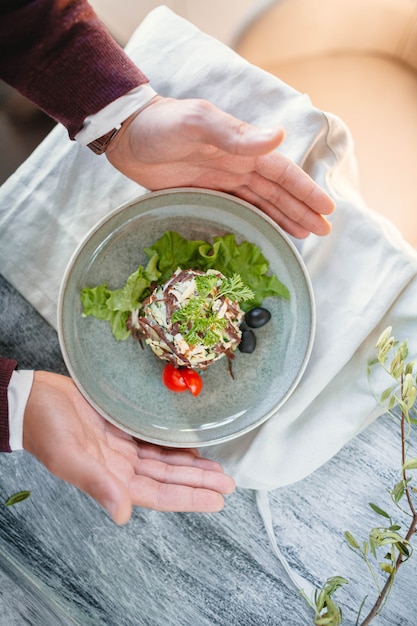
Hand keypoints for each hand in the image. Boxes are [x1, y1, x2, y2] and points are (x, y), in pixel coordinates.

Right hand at [23, 371, 234, 524]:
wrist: (31, 396)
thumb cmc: (44, 426)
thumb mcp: (68, 455)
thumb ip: (96, 484)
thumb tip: (122, 515)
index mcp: (110, 477)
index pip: (159, 493)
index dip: (189, 497)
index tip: (218, 499)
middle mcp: (120, 465)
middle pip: (168, 477)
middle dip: (198, 481)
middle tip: (229, 483)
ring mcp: (121, 446)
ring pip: (164, 459)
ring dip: (190, 464)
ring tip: (218, 467)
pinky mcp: (120, 426)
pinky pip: (154, 439)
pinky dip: (173, 443)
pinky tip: (190, 444)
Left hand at [106, 96, 334, 238]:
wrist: (126, 135)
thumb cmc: (160, 125)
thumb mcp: (197, 123)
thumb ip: (235, 134)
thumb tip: (279, 136)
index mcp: (242, 147)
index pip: (282, 172)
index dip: (304, 191)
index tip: (327, 208)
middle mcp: (237, 165)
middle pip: (277, 191)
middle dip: (301, 209)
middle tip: (323, 231)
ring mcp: (222, 180)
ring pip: (262, 202)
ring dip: (284, 216)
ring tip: (305, 235)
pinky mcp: (205, 193)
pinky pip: (239, 209)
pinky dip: (256, 219)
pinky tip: (266, 230)